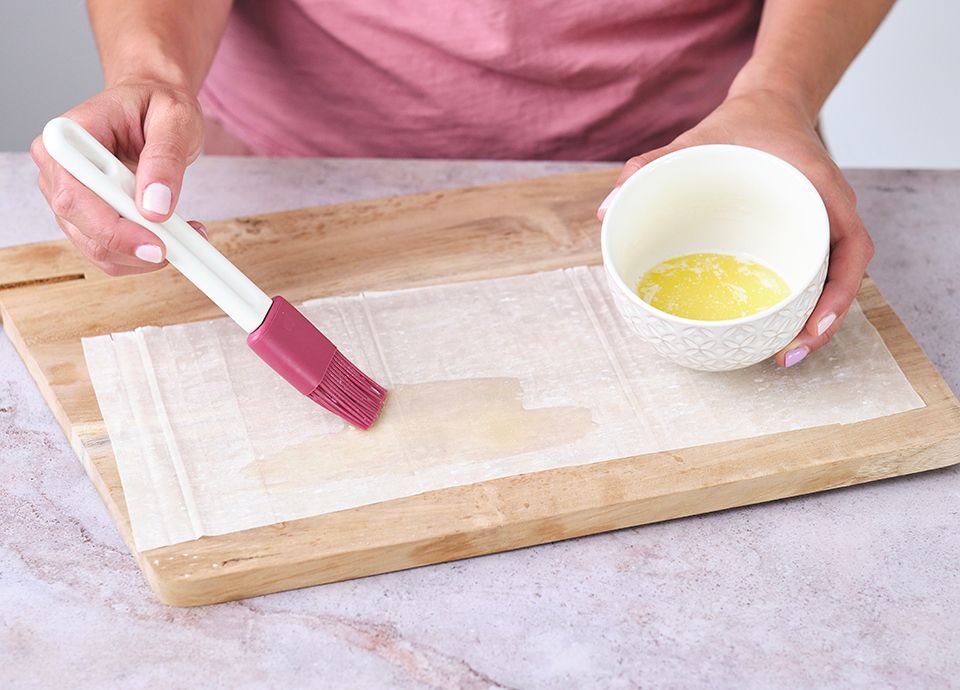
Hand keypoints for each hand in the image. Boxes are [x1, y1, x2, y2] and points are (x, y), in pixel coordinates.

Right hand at [31, 81, 206, 275]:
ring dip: (142, 255)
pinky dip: (142, 255)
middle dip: (132, 248)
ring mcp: (68, 195)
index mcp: (69, 135)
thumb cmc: (158, 106)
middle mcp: (58, 167)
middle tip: (179, 249)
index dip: (111, 227)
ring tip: (187, 235)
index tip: (154, 244)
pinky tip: (174, 236)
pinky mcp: (86, 216)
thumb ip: (164, 159)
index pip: (74, 193)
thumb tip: (154, 208)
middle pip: (81, 227)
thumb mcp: (174, 120)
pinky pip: (110, 251)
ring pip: (96, 247)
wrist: (152, 109)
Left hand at [598, 89, 873, 367]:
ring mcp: (821, 225)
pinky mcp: (804, 234)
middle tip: (787, 354)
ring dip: (813, 319)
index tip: (814, 324)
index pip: (852, 247)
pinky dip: (798, 299)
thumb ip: (653, 164)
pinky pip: (810, 271)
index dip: (838, 291)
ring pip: (830, 280)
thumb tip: (607, 208)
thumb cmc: (740, 125)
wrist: (766, 106)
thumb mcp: (696, 140)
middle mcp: (830, 212)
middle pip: (842, 276)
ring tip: (783, 353)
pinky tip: (773, 323)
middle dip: (823, 321)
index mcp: (822, 188)